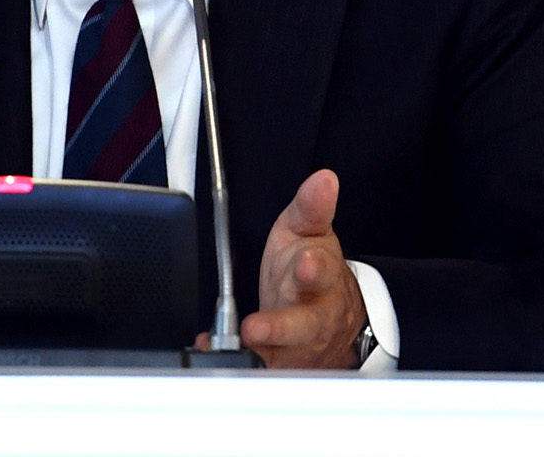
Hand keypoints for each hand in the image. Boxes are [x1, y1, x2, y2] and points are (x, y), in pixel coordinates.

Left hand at [225, 168, 367, 367]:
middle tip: (255, 327)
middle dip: (280, 327)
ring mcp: (295, 345)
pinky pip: (255, 364)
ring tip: (232, 347)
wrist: (334, 317)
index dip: (314, 270)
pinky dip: (231, 357)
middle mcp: (311, 317)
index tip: (305, 263)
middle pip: (301, 326)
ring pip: (279, 355)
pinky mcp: (279, 362)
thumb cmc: (312, 270)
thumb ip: (311, 207)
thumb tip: (323, 178)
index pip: (322, 273)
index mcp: (320, 279)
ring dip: (255, 353)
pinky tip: (209, 346)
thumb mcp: (309, 232)